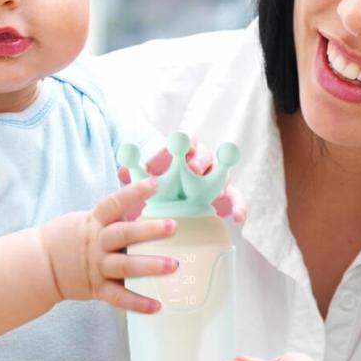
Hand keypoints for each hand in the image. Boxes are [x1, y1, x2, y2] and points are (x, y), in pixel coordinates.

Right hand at [39, 177, 177, 312]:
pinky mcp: (97, 289)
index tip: (153, 184)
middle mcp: (97, 243)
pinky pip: (118, 297)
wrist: (40, 265)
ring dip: (150, 266)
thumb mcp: (89, 219)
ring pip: (125, 266)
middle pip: (123, 235)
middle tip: (172, 226)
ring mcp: (97, 267)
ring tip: (173, 265)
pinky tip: (157, 306)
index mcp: (95, 222)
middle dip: (148, 230)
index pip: (114, 204)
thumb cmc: (70, 238)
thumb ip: (115, 213)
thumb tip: (142, 200)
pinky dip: (137, 303)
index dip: (133, 192)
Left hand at [118, 139, 246, 221]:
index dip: (182, 143)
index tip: (177, 146)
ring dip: (222, 182)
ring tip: (218, 195)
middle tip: (193, 170)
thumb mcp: (143, 182)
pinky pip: (235, 199)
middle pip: (206, 154)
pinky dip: (239, 207)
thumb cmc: (156, 187)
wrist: (169, 204)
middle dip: (200, 161)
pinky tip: (238, 218)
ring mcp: (214, 180)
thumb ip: (135, 175)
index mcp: (181, 153)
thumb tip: (122, 170)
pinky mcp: (225, 198)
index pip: (185, 142)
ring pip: (223, 174)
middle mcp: (200, 163)